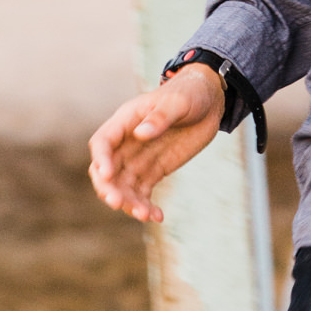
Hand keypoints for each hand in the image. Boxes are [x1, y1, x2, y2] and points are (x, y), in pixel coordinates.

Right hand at [88, 64, 223, 223]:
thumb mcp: (178, 102)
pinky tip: (157, 216)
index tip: (107, 174)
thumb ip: (160, 117)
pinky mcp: (153, 171)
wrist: (209, 101)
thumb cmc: (190, 93)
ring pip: (124, 187)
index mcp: (126, 120)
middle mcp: (127, 143)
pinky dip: (146, 206)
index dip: (101, 158)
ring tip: (145, 215)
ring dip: (129, 203)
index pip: (103, 142)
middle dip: (108, 188)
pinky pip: (143, 193)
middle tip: (118, 203)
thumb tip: (140, 134)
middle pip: (107, 170)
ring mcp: (138, 159)